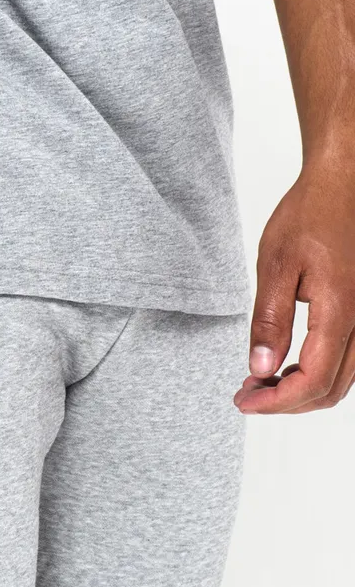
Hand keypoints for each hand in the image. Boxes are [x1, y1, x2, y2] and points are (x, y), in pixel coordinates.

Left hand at [235, 160, 354, 413]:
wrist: (344, 183)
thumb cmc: (310, 215)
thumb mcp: (276, 266)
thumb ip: (270, 321)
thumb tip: (260, 368)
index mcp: (341, 311)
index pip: (312, 381)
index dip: (275, 401)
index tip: (243, 402)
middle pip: (329, 390)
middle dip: (284, 403)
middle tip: (246, 395)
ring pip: (340, 380)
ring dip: (299, 391)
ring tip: (259, 383)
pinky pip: (345, 362)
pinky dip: (314, 375)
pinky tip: (284, 366)